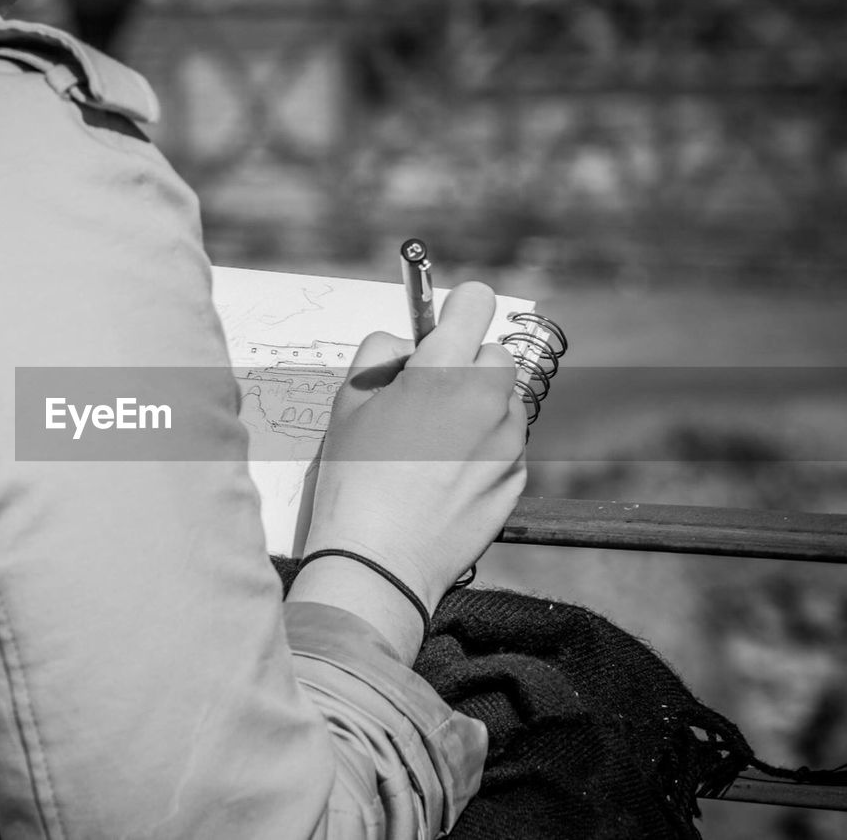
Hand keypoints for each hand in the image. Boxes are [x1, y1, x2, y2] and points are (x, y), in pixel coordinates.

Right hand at [297, 282, 526, 615]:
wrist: (379, 562)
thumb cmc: (355, 479)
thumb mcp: (347, 402)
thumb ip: (379, 354)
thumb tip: (406, 348)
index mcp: (443, 371)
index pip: (476, 301)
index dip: (454, 310)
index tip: (440, 329)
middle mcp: (487, 400)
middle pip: (494, 354)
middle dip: (465, 365)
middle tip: (427, 397)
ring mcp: (508, 443)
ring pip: (503, 401)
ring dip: (478, 409)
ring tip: (431, 447)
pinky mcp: (516, 480)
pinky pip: (505, 446)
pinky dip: (483, 451)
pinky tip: (443, 479)